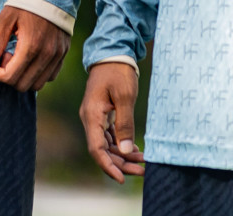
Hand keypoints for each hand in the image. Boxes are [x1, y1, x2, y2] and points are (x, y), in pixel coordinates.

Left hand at [0, 4, 68, 91]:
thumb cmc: (26, 2)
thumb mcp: (7, 18)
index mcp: (31, 47)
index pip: (10, 77)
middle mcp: (47, 55)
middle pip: (23, 85)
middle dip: (8, 76)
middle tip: (4, 57)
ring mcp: (57, 56)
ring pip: (37, 84)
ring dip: (23, 76)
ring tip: (17, 57)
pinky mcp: (63, 54)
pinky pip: (50, 76)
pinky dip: (37, 73)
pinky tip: (30, 58)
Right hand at [80, 61, 144, 182]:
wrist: (113, 52)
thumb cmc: (118, 72)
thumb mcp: (125, 97)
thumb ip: (125, 125)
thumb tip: (124, 151)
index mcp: (92, 115)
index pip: (96, 149)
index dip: (108, 167)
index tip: (122, 179)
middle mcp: (90, 118)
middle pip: (102, 150)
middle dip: (121, 164)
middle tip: (142, 171)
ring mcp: (95, 116)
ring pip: (107, 144)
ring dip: (122, 155)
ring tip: (142, 161)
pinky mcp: (102, 114)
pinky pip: (109, 135)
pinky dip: (121, 144)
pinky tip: (134, 149)